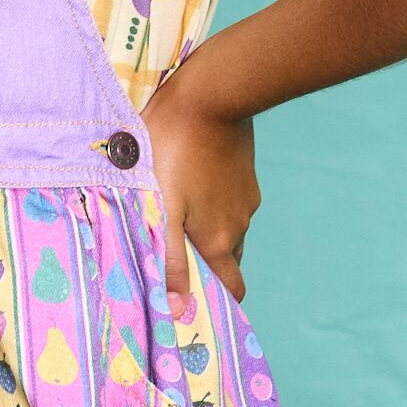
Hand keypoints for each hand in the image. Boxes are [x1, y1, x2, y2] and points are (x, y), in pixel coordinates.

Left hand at [137, 67, 261, 312]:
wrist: (212, 96)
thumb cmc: (173, 151)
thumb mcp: (162, 208)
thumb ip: (168, 259)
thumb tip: (177, 310)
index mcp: (218, 241)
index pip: (232, 289)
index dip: (216, 301)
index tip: (194, 302)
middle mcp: (239, 224)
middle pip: (226, 260)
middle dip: (205, 267)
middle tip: (174, 258)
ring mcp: (245, 197)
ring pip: (227, 228)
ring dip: (205, 231)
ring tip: (174, 218)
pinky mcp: (243, 173)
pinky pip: (228, 201)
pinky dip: (211, 205)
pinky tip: (188, 186)